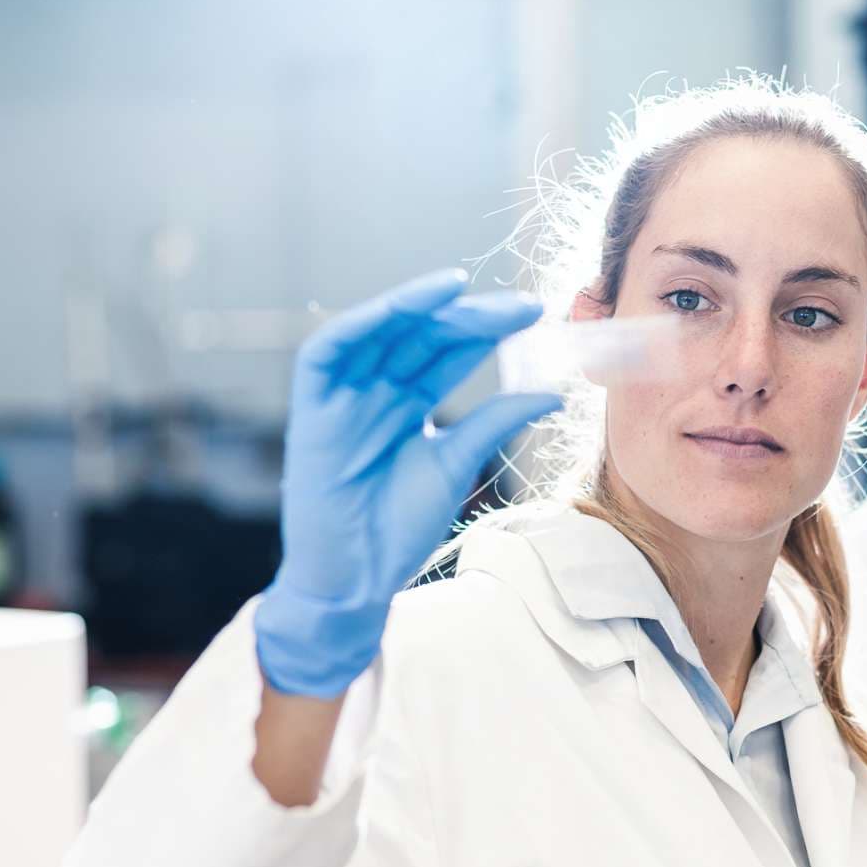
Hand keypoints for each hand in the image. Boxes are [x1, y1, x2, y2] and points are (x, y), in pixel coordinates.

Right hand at [253, 269, 561, 697]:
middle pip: (421, 336)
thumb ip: (497, 421)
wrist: (356, 579)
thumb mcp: (458, 463)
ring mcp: (342, 397)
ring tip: (461, 287)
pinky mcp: (311, 409)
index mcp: (408, 403)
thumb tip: (555, 392)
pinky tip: (403, 308)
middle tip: (521, 307)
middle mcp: (375, 391)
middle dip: (468, 316)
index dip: (488, 330)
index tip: (535, 317)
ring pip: (379, 333)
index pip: (449, 352)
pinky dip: (362, 322)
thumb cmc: (398, 527)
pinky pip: (327, 351)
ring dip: (416, 305)